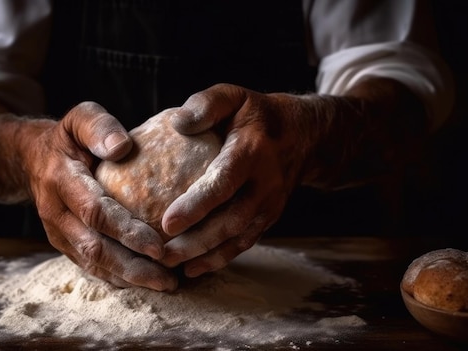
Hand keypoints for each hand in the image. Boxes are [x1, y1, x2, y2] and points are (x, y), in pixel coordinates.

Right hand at [0, 94, 176, 290]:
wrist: (29, 158)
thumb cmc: (66, 137)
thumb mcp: (78, 118)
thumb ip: (98, 126)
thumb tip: (122, 146)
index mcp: (61, 180)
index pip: (95, 212)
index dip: (126, 231)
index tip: (159, 246)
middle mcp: (55, 212)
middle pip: (95, 248)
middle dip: (133, 267)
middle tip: (168, 279)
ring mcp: (57, 232)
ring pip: (92, 264)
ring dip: (128, 278)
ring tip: (165, 284)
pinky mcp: (62, 244)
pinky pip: (89, 267)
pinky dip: (117, 278)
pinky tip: (144, 282)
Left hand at [159, 83, 306, 276]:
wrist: (305, 135)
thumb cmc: (257, 114)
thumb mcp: (234, 96)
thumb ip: (207, 104)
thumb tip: (177, 123)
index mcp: (253, 151)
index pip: (224, 182)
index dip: (197, 205)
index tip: (167, 223)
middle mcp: (265, 183)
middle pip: (231, 220)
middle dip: (196, 241)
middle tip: (161, 253)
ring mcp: (270, 204)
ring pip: (237, 237)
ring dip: (204, 255)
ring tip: (170, 265)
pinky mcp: (269, 218)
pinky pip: (244, 243)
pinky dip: (219, 259)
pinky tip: (192, 268)